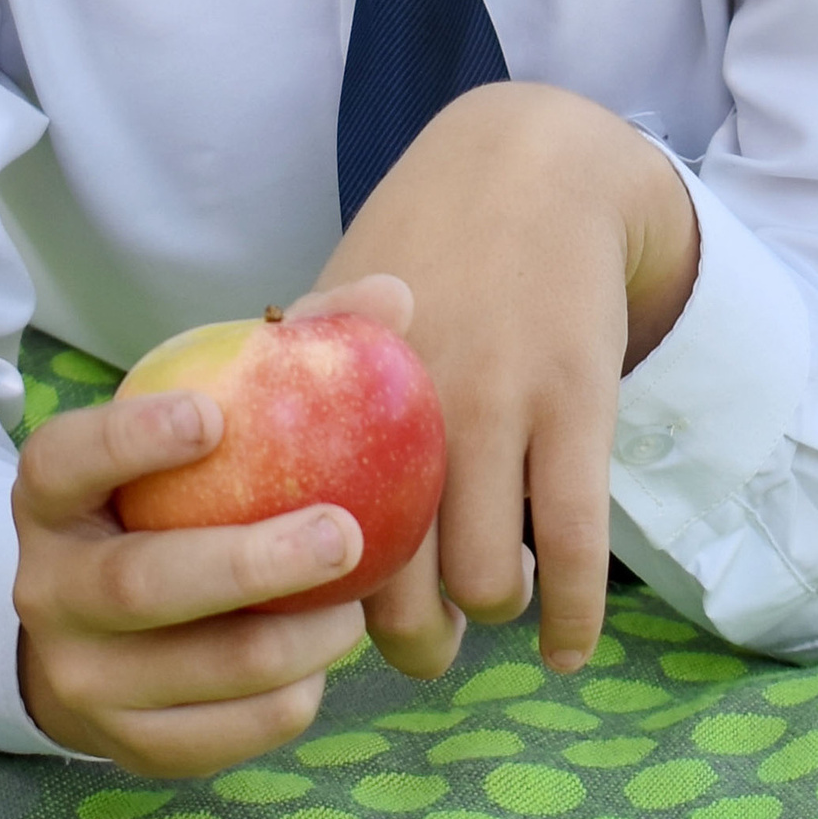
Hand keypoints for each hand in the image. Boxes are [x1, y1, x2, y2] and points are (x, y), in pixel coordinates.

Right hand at [13, 278, 403, 771]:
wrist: (96, 634)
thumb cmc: (173, 502)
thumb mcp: (201, 426)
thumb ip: (288, 358)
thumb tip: (392, 297)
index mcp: (50, 495)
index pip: (65, 458)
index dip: (130, 437)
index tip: (217, 414)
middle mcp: (45, 586)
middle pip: (138, 582)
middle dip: (247, 563)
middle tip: (344, 533)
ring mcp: (78, 673)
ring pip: (186, 671)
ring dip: (287, 645)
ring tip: (352, 613)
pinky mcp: (120, 745)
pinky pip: (209, 737)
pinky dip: (277, 708)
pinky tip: (318, 670)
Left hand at [324, 85, 699, 681]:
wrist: (534, 164)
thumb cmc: (424, 238)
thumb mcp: (340, 302)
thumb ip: (294, 389)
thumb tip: (239, 492)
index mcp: (334, 386)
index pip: (299, 535)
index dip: (308, 607)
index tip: (323, 627)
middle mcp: (407, 407)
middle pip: (398, 583)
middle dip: (410, 642)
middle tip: (419, 647)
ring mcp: (499, 406)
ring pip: (488, 579)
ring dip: (491, 617)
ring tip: (492, 609)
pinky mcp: (578, 408)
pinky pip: (577, 547)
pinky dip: (574, 620)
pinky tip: (565, 654)